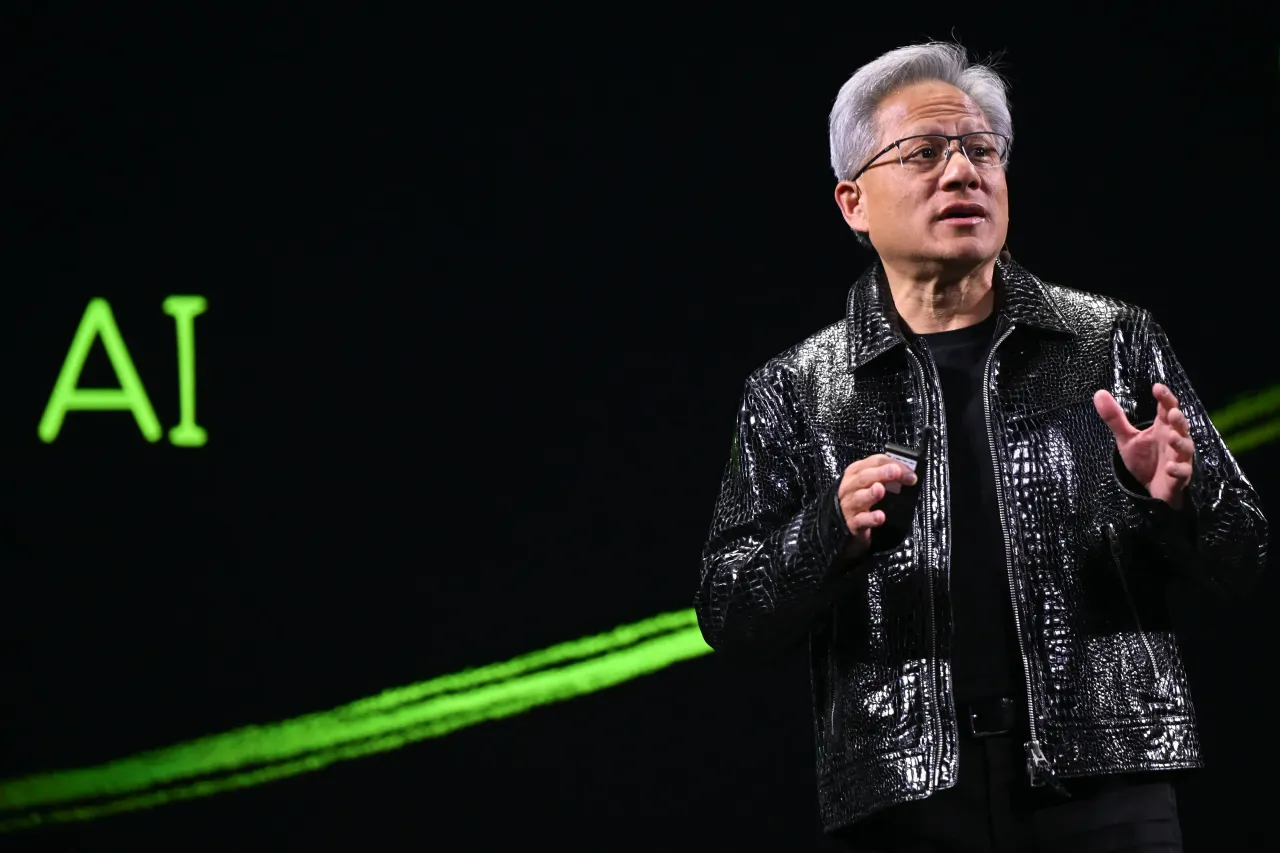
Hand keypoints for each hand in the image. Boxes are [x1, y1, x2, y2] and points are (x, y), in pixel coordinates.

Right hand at [838, 454, 917, 555]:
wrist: (845, 520)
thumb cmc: (861, 498)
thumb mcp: (871, 481)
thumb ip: (887, 475)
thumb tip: (909, 474)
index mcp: (856, 472)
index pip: (875, 461)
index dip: (893, 464)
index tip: (910, 473)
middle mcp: (851, 487)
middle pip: (864, 477)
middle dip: (881, 473)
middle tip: (896, 472)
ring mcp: (849, 505)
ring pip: (859, 497)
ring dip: (871, 493)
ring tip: (880, 490)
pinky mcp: (852, 522)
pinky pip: (861, 520)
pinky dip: (871, 518)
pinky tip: (880, 516)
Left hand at [1093, 383, 1193, 510]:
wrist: (1150, 488)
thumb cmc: (1143, 459)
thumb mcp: (1126, 438)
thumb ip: (1115, 418)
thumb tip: (1099, 393)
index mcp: (1162, 427)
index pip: (1166, 408)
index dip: (1164, 397)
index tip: (1157, 387)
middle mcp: (1173, 438)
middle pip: (1180, 425)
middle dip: (1178, 418)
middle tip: (1172, 411)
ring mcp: (1180, 457)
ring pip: (1185, 447)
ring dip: (1180, 442)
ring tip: (1171, 437)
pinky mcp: (1181, 475)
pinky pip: (1182, 472)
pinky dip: (1177, 469)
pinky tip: (1169, 467)